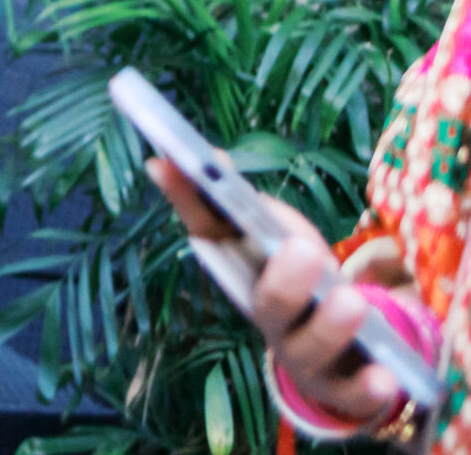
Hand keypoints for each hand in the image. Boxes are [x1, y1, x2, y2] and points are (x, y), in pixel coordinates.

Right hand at [148, 158, 404, 425]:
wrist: (346, 360)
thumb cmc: (309, 289)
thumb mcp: (290, 242)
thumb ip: (259, 210)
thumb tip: (214, 159)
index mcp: (246, 277)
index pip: (210, 235)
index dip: (187, 200)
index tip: (168, 163)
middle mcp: (268, 320)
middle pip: (268, 304)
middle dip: (283, 280)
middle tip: (303, 249)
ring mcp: (303, 358)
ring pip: (309, 349)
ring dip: (329, 327)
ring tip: (350, 302)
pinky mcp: (342, 391)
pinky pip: (354, 394)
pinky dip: (368, 387)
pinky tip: (385, 375)